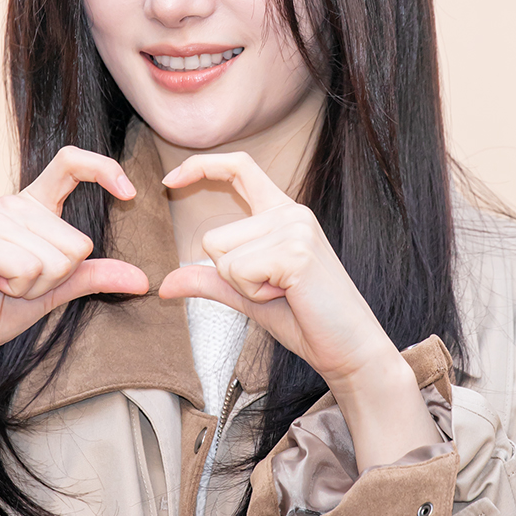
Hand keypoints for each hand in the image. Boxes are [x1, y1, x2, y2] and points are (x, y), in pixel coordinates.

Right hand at [0, 146, 148, 388]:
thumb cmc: (3, 305)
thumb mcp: (59, 288)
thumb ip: (96, 276)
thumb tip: (143, 280)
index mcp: (34, 205)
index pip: (71, 163)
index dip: (104, 168)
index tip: (130, 194)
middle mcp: (13, 205)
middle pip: (77, 242)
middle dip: (59, 276)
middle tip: (22, 282)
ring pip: (56, 260)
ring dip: (36, 286)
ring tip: (5, 284)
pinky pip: (30, 268)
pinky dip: (20, 288)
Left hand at [158, 152, 399, 392]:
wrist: (350, 349)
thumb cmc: (306, 320)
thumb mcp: (248, 296)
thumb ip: (211, 281)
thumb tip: (165, 284)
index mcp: (282, 213)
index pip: (239, 167)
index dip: (201, 166)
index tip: (170, 180)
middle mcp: (290, 212)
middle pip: (214, 238)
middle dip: (230, 277)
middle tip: (275, 292)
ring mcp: (295, 227)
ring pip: (222, 255)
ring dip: (243, 287)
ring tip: (284, 294)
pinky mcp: (295, 251)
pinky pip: (237, 271)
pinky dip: (253, 294)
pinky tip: (288, 297)